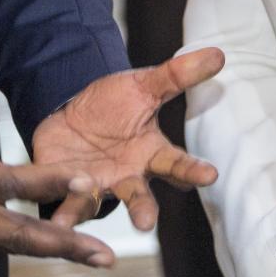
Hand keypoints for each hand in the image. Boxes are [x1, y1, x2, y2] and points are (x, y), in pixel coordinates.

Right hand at [0, 37, 116, 266]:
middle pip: (15, 236)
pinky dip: (18, 243)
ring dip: (47, 249)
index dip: (48, 182)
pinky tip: (39, 242)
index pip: (6, 183)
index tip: (88, 182)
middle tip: (106, 256)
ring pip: (3, 243)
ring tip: (88, 254)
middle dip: (63, 245)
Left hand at [33, 47, 224, 230]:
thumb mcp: (144, 86)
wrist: (70, 113)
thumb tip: (218, 54)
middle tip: (145, 223)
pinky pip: (60, 198)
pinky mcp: (62, 187)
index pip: (177, 165)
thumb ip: (178, 75)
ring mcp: (95, 186)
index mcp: (151, 154)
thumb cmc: (114, 105)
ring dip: (89, 207)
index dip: (193, 170)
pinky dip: (60, 208)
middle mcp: (126, 177)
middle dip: (143, 210)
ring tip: (86, 202)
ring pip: (95, 204)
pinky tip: (56, 218)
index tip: (210, 175)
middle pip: (139, 198)